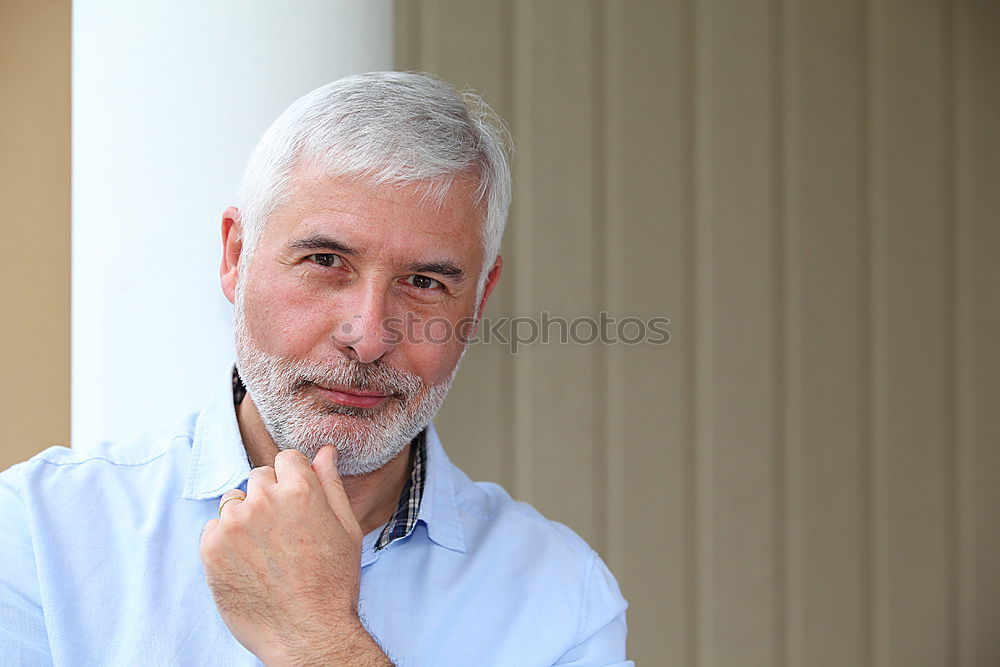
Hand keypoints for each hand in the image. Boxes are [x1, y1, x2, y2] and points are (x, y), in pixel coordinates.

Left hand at [200, 445, 390, 665]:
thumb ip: (331, 483)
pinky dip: (225, 542)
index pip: (286, 459)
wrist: (307, 634)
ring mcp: (234, 524)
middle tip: (283, 535)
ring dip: (244, 518)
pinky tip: (248, 565)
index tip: (296, 506)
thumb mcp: (345, 528)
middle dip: (269, 497)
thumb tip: (324, 451)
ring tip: (265, 552)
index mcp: (300, 489)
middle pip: (258, 477)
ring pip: (233, 501)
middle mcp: (264, 500)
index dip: (293, 481)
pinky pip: (213, 529)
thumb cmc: (333, 582)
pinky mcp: (211, 549)